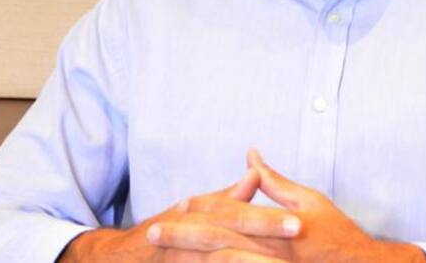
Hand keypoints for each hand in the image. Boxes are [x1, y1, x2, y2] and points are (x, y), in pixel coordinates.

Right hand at [59, 169, 298, 261]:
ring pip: (219, 262)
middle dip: (264, 242)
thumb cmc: (165, 231)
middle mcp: (186, 238)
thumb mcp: (195, 210)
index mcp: (196, 216)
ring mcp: (180, 258)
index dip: (268, 221)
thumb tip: (255, 171)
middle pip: (229, 240)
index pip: (236, 217)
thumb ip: (227, 196)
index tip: (300, 223)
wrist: (124, 257)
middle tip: (298, 241)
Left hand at [185, 149, 425, 262]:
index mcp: (281, 225)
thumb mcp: (310, 202)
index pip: (235, 212)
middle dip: (182, 237)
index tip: (179, 205)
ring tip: (162, 258)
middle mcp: (274, 250)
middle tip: (151, 233)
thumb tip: (251, 153)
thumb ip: (276, 182)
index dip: (204, 207)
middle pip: (220, 240)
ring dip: (191, 260)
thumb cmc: (338, 235)